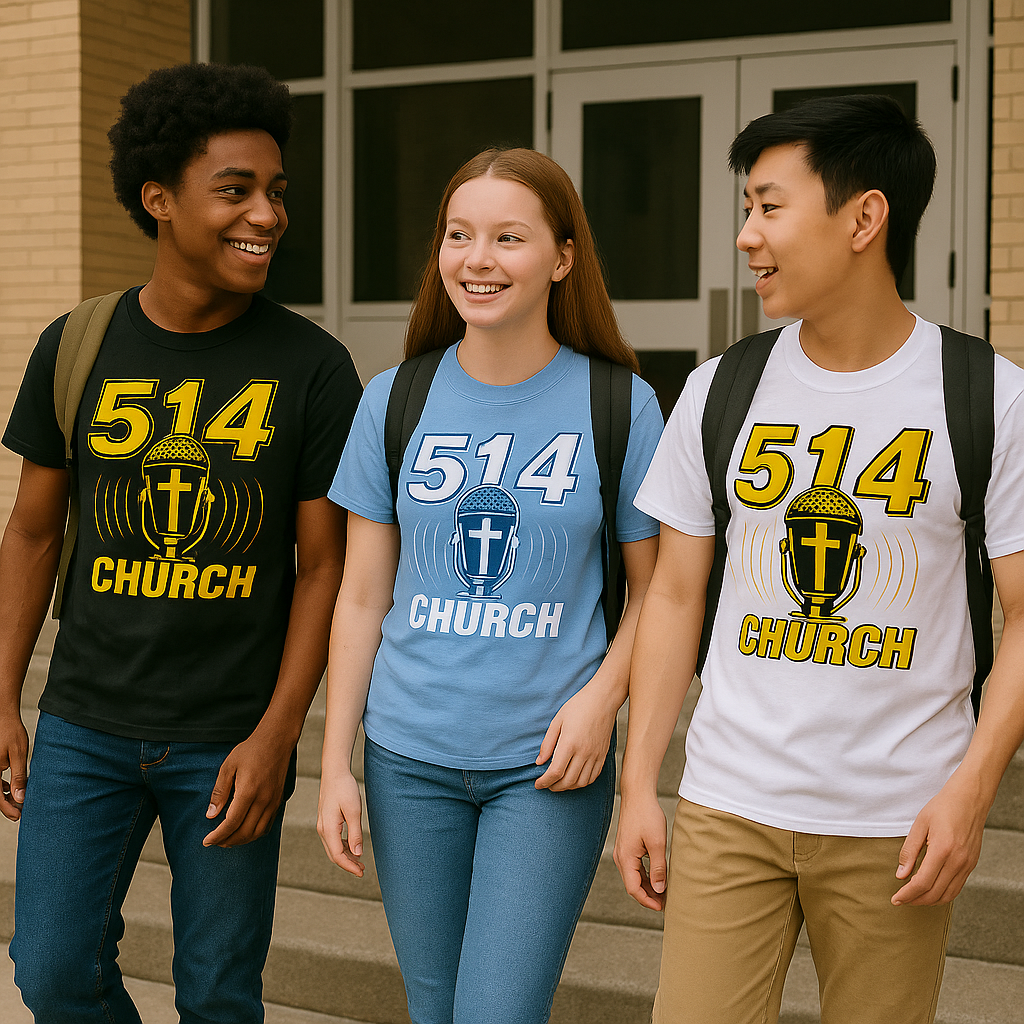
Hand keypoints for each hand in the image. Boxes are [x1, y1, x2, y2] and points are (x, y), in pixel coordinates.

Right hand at [0, 710, 27, 821]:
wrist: (3, 715)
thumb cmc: (11, 732)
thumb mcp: (19, 754)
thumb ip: (19, 776)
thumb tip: (21, 797)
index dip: (8, 809)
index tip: (19, 816)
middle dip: (7, 805)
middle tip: (20, 812)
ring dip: (5, 796)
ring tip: (19, 802)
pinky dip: (2, 787)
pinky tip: (11, 789)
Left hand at [203, 728, 292, 847]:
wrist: (276, 740)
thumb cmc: (251, 750)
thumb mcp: (228, 766)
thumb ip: (219, 792)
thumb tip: (211, 815)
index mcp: (248, 791)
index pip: (232, 823)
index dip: (218, 835)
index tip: (206, 841)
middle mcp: (263, 799)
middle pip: (245, 832)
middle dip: (227, 841)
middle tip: (214, 842)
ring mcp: (273, 801)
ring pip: (257, 832)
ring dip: (241, 840)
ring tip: (228, 840)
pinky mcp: (278, 800)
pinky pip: (267, 825)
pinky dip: (254, 834)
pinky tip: (244, 831)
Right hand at [317, 770, 364, 875]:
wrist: (335, 772)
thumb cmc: (345, 789)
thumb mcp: (354, 811)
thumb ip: (355, 833)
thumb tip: (357, 854)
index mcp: (328, 829)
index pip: (338, 856)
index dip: (349, 866)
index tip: (361, 872)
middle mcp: (322, 829)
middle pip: (334, 854)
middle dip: (347, 864)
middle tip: (362, 870)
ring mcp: (322, 825)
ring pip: (333, 848)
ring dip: (345, 856)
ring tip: (359, 861)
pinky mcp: (326, 821)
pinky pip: (333, 840)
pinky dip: (342, 847)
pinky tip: (352, 847)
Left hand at [535, 682, 616, 791]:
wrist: (603, 700)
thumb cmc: (578, 706)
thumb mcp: (557, 720)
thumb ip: (547, 743)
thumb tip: (539, 762)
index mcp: (570, 743)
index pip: (555, 772)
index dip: (544, 782)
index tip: (537, 784)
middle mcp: (584, 752)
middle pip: (568, 781)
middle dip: (554, 787)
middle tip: (546, 785)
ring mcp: (595, 755)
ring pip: (581, 782)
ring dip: (568, 787)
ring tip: (559, 783)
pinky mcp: (603, 755)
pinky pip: (593, 777)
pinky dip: (582, 783)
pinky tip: (574, 779)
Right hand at [613, 790, 667, 910]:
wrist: (638, 794)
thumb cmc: (647, 815)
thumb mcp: (657, 843)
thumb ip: (658, 868)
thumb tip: (660, 890)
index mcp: (626, 858)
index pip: (633, 889)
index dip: (647, 901)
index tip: (662, 907)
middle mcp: (620, 857)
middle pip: (632, 885)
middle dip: (648, 896)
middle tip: (666, 902)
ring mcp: (622, 851)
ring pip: (633, 876)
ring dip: (647, 886)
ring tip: (664, 892)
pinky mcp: (626, 846)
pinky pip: (634, 867)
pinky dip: (645, 875)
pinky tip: (657, 876)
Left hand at [891, 772, 987, 906]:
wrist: (969, 799)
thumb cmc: (942, 807)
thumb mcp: (919, 824)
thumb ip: (909, 851)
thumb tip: (900, 874)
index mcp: (943, 850)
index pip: (923, 882)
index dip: (907, 894)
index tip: (895, 899)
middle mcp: (958, 861)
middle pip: (935, 893)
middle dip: (916, 900)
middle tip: (901, 900)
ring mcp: (967, 865)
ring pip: (948, 895)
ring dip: (930, 901)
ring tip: (914, 898)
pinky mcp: (971, 864)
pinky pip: (957, 887)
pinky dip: (943, 894)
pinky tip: (931, 890)